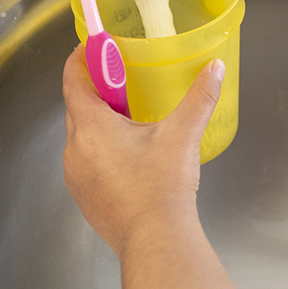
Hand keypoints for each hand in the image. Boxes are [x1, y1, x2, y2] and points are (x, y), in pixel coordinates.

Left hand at [62, 44, 224, 256]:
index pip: (72, 82)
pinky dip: (98, 150)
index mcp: (91, 127)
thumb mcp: (182, 135)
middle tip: (119, 80)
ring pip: (80, 137)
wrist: (156, 240)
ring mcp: (75, 176)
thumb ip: (199, 97)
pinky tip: (126, 156)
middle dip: (95, 91)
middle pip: (76, 108)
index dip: (79, 61)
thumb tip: (215, 69)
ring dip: (97, 123)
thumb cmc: (162, 187)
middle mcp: (75, 150)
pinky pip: (84, 162)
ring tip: (127, 119)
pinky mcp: (83, 197)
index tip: (92, 48)